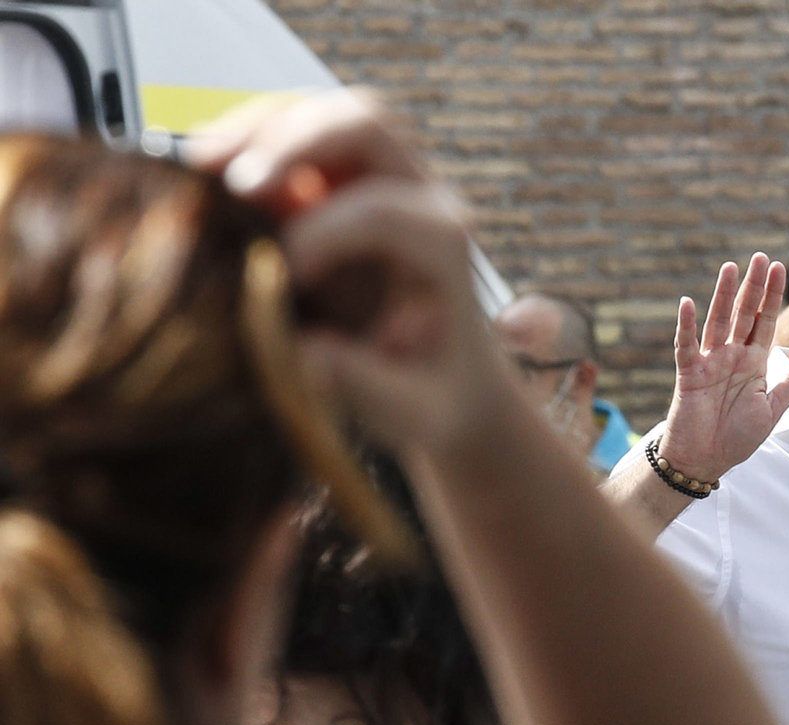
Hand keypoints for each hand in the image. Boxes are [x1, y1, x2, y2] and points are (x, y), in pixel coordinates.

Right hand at [189, 90, 502, 455]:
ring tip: (200, 159)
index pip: (386, 211)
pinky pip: (295, 133)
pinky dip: (246, 140)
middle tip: (236, 181)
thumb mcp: (411, 409)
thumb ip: (364, 381)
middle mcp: (424, 197)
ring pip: (325, 114)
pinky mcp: (339, 183)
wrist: (451, 385)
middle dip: (296, 142)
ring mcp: (382, 180)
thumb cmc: (435, 396)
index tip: (281, 272)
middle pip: (366, 126)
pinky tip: (200, 165)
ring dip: (260, 128)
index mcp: (445, 248)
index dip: (327, 232)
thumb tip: (299, 349)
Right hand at [658, 253, 788, 481]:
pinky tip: (687, 303)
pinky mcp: (690, 374)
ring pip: (718, 322)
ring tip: (731, 268)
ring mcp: (709, 362)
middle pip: (743, 314)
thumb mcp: (773, 409)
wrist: (707, 459)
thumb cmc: (737, 437)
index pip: (764, 323)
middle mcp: (731, 356)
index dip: (772, 297)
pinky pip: (687, 346)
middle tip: (761, 257)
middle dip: (753, 287)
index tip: (780, 269)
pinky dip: (686, 326)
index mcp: (753, 363)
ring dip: (724, 295)